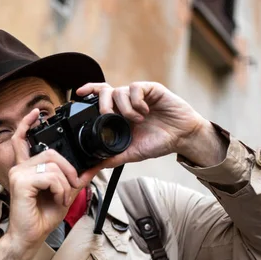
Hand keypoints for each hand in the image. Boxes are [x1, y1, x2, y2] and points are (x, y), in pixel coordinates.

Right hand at [0, 109, 102, 259]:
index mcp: (26, 168)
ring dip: (65, 184)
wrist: (31, 236)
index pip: (22, 139)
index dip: (27, 123)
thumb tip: (94, 166)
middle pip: (51, 153)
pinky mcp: (20, 182)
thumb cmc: (42, 217)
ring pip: (53, 165)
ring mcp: (18, 173)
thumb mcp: (65, 193)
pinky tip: (56, 199)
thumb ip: (76, 178)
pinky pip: (50, 177)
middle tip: (71, 187)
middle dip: (68, 169)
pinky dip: (59, 189)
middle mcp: (19, 167)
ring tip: (61, 198)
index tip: (37, 112)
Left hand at [76, 82, 225, 167]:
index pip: (99, 98)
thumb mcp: (130, 153)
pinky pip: (135, 88)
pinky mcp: (151, 89)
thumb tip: (91, 170)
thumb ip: (110, 159)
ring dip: (124, 108)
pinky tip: (145, 112)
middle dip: (103, 104)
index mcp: (119, 114)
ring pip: (119, 91)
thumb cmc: (158, 142)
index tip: (78, 94)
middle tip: (109, 116)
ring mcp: (138, 95)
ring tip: (137, 120)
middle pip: (105, 91)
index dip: (89, 92)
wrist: (182, 137)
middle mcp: (126, 102)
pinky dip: (137, 102)